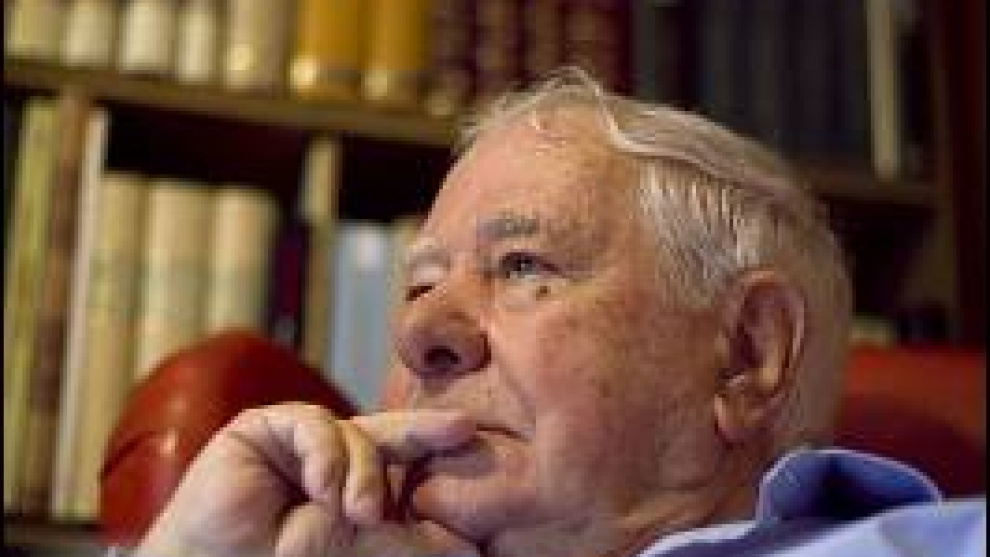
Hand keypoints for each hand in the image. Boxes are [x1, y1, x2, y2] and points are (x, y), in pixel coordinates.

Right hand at [135, 403, 479, 556]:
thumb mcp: (350, 552)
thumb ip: (397, 541)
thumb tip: (464, 546)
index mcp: (352, 490)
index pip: (403, 467)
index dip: (436, 453)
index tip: (476, 445)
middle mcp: (331, 461)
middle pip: (388, 436)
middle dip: (425, 432)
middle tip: (462, 429)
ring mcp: (300, 443)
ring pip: (355, 434)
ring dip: (361, 475)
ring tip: (357, 512)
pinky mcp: (266, 427)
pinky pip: (314, 424)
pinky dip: (325, 457)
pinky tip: (321, 489)